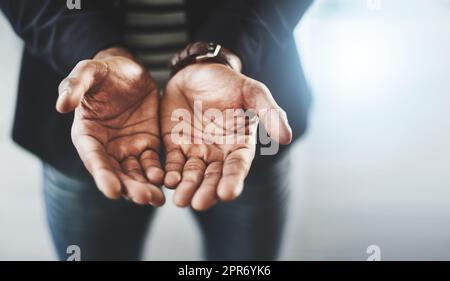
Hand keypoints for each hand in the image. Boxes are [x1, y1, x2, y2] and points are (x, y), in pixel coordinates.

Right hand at [56, 47, 164, 205]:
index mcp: (87, 134)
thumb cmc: (104, 71)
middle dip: (129, 188)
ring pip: (135, 173)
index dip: (101, 175)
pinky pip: (153, 162)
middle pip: (116, 173)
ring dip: (145, 187)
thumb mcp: (88, 72)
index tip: (111, 191)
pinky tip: (168, 180)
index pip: (93, 158)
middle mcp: (106, 147)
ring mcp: (127, 148)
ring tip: (157, 198)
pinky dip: (159, 173)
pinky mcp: (147, 144)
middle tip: (144, 198)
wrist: (129, 70)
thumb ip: (74, 86)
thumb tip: (61, 105)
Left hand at [161, 63, 291, 210]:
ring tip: (181, 201)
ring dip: (186, 188)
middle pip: (213, 177)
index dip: (233, 180)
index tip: (228, 193)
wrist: (197, 70)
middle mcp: (218, 153)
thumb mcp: (252, 91)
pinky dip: (169, 173)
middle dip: (206, 191)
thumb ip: (269, 112)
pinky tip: (166, 181)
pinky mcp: (175, 145)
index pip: (237, 166)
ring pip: (192, 175)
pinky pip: (171, 163)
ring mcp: (195, 151)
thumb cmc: (228, 81)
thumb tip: (287, 138)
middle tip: (199, 203)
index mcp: (239, 144)